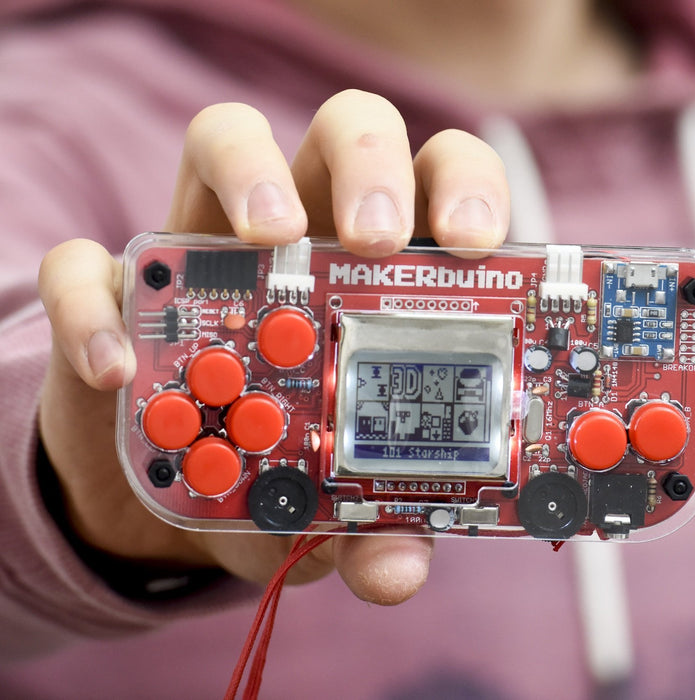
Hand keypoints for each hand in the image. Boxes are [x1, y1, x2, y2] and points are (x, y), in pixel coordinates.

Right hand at [37, 92, 509, 603]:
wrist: (170, 489)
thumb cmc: (275, 471)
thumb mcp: (330, 504)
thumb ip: (370, 528)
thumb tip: (396, 571)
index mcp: (377, 273)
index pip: (438, 185)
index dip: (464, 188)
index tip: (473, 242)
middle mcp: (301, 235)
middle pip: (348, 130)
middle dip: (371, 164)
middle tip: (377, 236)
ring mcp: (205, 246)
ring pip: (226, 139)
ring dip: (249, 172)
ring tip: (267, 238)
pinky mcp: (121, 285)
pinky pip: (91, 261)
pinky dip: (99, 303)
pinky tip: (117, 372)